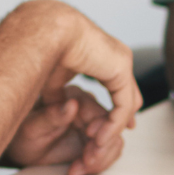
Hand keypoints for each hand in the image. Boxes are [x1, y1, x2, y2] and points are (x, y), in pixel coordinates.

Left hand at [6, 71, 125, 174]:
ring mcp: (92, 125)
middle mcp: (86, 108)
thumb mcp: (32, 127)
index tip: (92, 142)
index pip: (99, 111)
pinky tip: (78, 169)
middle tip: (86, 163)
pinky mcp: (93, 141)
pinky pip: (109, 153)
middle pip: (111, 129)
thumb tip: (72, 105)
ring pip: (114, 142)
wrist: (21, 150)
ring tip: (78, 168)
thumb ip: (51, 116)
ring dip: (100, 160)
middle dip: (101, 149)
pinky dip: (97, 165)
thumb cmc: (22, 135)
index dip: (101, 129)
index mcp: (72, 97)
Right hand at [45, 9, 140, 147]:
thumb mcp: (54, 78)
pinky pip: (123, 105)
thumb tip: (59, 108)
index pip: (120, 87)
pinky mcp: (121, 69)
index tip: (106, 127)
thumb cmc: (45, 46)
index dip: (115, 110)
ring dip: (112, 127)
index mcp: (105, 55)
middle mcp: (119, 57)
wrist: (47, 30)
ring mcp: (123, 62)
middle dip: (118, 122)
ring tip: (97, 144)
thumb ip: (60, 94)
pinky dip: (113, 124)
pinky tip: (101, 136)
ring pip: (128, 104)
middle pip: (129, 97)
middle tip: (105, 141)